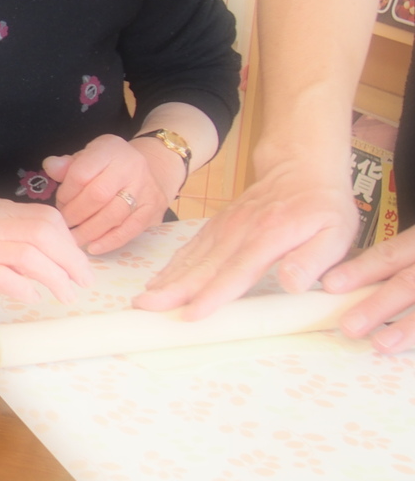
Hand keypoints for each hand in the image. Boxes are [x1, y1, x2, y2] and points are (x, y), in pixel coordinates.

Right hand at [0, 196, 92, 310]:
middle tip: (83, 282)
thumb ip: (10, 237)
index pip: (45, 216)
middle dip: (71, 259)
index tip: (79, 263)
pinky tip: (31, 298)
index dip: (69, 240)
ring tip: (65, 296)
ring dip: (55, 277)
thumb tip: (52, 256)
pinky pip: (5, 276)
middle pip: (44, 231)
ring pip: (30, 253)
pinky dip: (24, 288)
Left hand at [42, 133, 181, 255]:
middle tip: (64, 224)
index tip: (59, 204)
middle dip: (75, 214)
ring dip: (89, 231)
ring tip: (74, 238)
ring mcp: (146, 188)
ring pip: (114, 215)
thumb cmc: (109, 165)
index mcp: (109, 150)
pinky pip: (131, 229)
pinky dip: (109, 241)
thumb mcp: (88, 156)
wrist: (152, 167)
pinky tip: (93, 247)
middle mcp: (131, 167)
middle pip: (98, 196)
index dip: (66, 194)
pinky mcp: (153, 209)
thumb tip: (51, 166)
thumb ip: (67, 164)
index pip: (81, 174)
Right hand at [134, 156, 357, 316]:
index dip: (213, 294)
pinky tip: (159, 280)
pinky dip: (172, 266)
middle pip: (203, 267)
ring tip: (144, 299)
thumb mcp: (336, 232)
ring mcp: (224, 227)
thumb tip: (291, 284)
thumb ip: (314, 259)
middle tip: (145, 307)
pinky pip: (191, 248)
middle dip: (173, 290)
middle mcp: (239, 232)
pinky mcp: (217, 226)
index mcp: (269, 236)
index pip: (237, 271)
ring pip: (191, 258)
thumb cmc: (322, 205)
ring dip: (167, 280)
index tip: (192, 313)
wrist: (300, 166)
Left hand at [319, 230, 414, 350]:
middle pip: (409, 283)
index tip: (330, 285)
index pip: (390, 255)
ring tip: (382, 345)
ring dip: (409, 328)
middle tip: (349, 326)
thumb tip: (341, 286)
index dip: (361, 270)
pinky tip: (411, 351)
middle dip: (379, 305)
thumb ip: (395, 264)